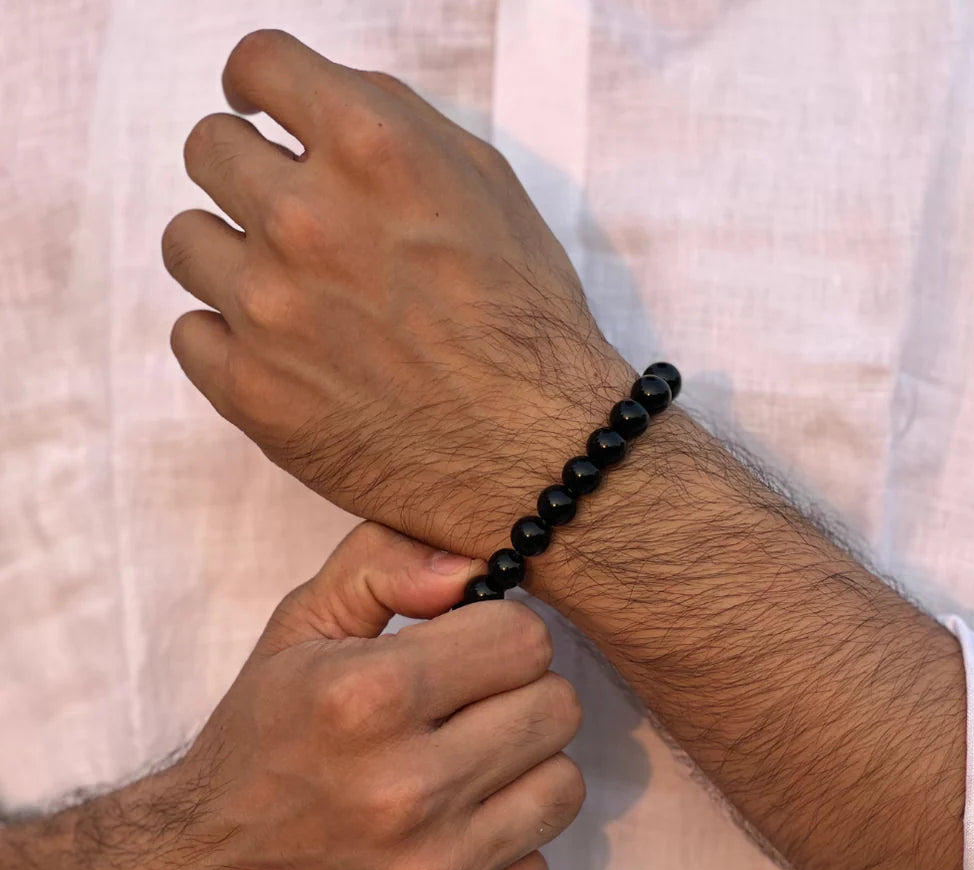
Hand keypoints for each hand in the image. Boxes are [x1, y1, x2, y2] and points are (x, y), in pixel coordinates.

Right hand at [0, 523, 583, 869]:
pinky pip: (537, 869)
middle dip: (518, 697)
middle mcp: (403, 791)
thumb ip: (382, 566)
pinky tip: (445, 839)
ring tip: (461, 771)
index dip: (501, 636)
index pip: (525, 639)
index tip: (471, 652)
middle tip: (467, 712)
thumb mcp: (299, 630)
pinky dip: (500, 850)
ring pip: (562, 786)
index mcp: (367, 698)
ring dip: (521, 772)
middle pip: (556, 709)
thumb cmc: (256, 743)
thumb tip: (472, 563)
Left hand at [162, 29, 632, 554]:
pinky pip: (190, 332)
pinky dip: (227, 336)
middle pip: (208, 148)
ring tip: (289, 292)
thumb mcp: (490, 190)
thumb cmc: (525, 323)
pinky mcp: (250, 390)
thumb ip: (399, 127)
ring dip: (231, 255)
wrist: (536, 451)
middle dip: (246, 168)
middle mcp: (306, 219)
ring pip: (187, 242)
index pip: (259, 63)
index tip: (259, 109)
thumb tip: (320, 105)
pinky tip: (281, 351)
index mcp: (372, 150)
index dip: (257, 83)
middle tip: (287, 213)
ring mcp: (268, 309)